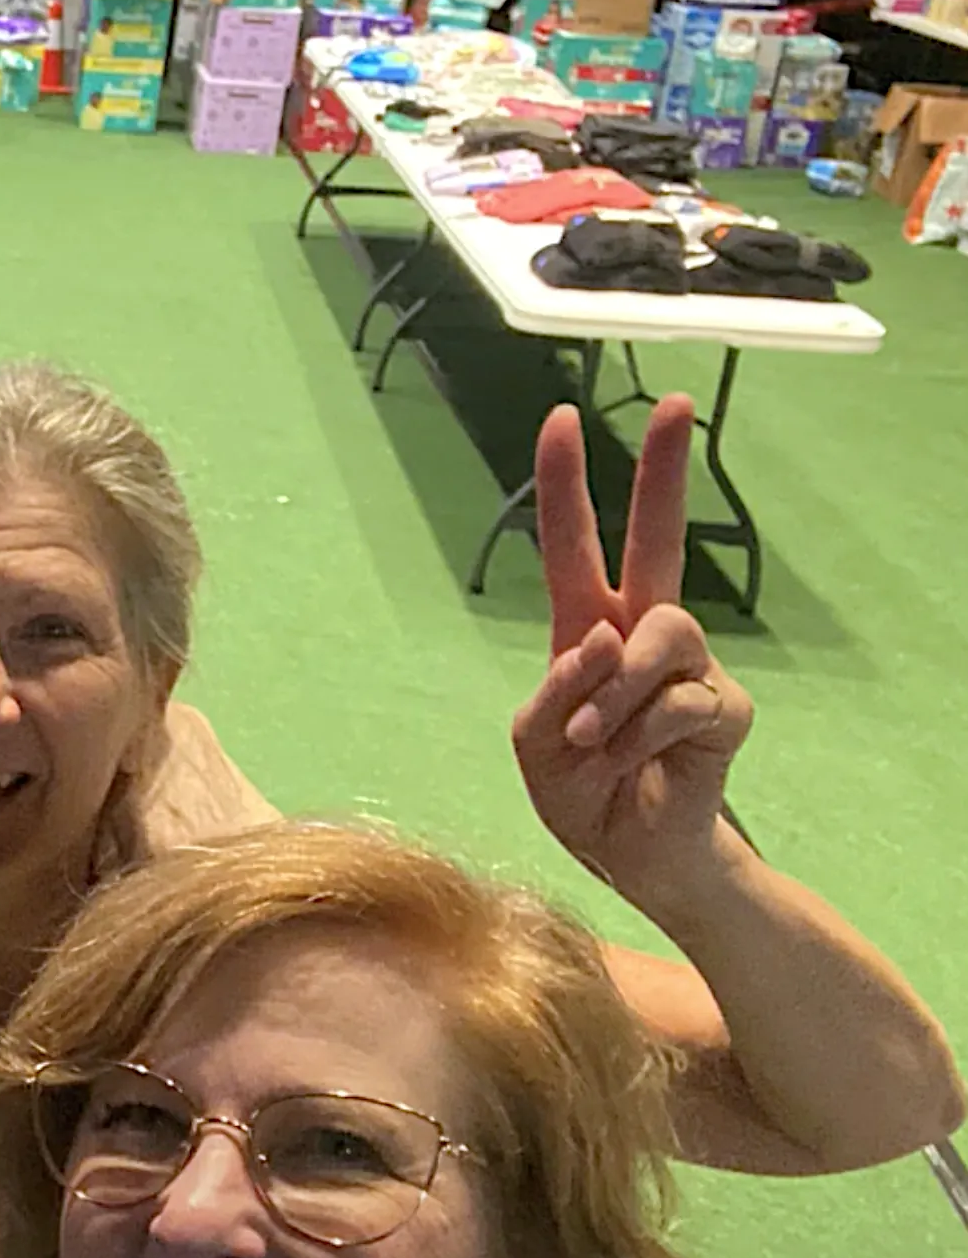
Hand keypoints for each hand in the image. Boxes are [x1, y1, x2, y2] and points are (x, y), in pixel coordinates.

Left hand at [510, 397, 752, 905]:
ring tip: (589, 743)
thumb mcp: (535, 740)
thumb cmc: (579, 791)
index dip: (567, 485)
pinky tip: (628, 765)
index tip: (562, 418)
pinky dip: (635, 738)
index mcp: (584, 631)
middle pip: (657, 540)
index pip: (574, 545)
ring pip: (656, 635)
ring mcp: (689, 667)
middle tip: (679, 403)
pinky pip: (675, 700)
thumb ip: (555, 687)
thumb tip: (603, 637)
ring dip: (610, 696)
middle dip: (664, 471)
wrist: (629, 855)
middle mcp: (641, 635)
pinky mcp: (723, 707)